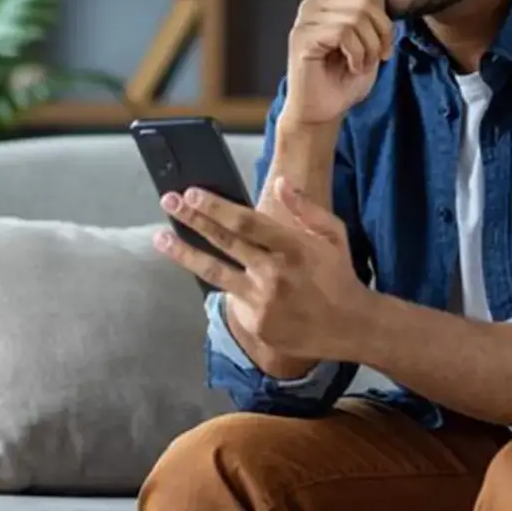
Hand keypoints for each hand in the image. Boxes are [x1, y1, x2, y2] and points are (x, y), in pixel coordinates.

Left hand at [153, 179, 371, 365]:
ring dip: (184, 253)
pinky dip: (222, 283)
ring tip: (161, 238)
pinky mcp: (255, 323)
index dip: (216, 207)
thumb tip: (280, 183)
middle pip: (224, 242)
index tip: (192, 193)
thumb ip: (306, 209)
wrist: (351, 326)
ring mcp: (262, 301)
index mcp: (294, 248)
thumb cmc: (340, 274)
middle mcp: (273, 274)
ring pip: (215, 272)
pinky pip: (232, 298)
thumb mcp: (334, 234)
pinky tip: (209, 271)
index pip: (246, 223)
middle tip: (169, 201)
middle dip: (192, 219)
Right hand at [284, 0, 393, 125]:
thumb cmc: (344, 80)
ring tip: (362, 65)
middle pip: (365, 0)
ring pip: (357, 17)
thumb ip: (373, 16)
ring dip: (370, 47)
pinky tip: (352, 68)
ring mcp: (305, 20)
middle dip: (382, 32)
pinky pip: (344, 32)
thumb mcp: (369, 42)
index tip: (384, 39)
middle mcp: (313, 5)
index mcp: (329, 2)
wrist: (322, 112)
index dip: (381, 9)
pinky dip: (357, 54)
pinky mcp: (302, 37)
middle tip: (378, 57)